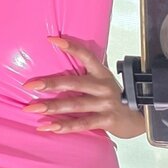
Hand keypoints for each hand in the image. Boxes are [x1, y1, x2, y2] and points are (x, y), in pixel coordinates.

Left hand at [21, 35, 146, 139]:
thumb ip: (87, 72)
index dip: (71, 47)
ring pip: (75, 104)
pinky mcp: (106, 120)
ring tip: (32, 108)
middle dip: (50, 84)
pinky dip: (64, 126)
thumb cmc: (113, 97)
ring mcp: (105, 103)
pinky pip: (82, 123)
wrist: (137, 118)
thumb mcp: (103, 80)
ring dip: (51, 107)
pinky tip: (48, 127)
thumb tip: (64, 57)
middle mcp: (103, 86)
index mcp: (101, 73)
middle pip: (74, 82)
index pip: (86, 55)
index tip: (52, 40)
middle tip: (30, 85)